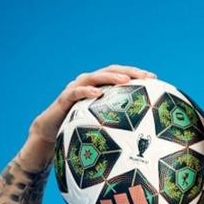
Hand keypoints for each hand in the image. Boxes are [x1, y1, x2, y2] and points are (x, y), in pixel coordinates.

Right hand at [29, 64, 155, 143]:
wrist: (50, 132)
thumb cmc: (79, 127)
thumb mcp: (100, 122)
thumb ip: (116, 120)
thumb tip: (142, 132)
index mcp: (99, 86)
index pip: (120, 74)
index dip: (136, 73)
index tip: (153, 78)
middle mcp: (88, 83)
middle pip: (110, 71)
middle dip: (129, 72)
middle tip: (144, 76)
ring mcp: (76, 88)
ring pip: (95, 77)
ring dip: (111, 77)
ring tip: (125, 81)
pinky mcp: (64, 98)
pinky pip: (76, 92)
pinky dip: (87, 91)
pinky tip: (98, 94)